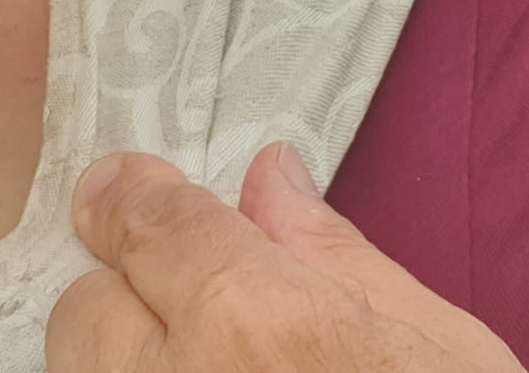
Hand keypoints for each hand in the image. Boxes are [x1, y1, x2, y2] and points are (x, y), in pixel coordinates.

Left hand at [47, 141, 526, 372]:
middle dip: (136, 298)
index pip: (153, 226)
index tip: (122, 188)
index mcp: (256, 327)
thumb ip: (335, 257)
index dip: (133, 195)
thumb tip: (269, 176)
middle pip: (90, 310)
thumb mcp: (438, 350)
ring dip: (134, 372)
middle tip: (210, 321)